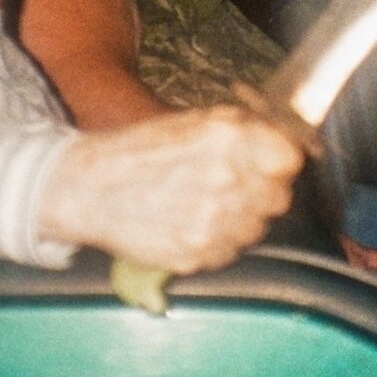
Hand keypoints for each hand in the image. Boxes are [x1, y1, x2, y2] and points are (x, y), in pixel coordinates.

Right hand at [41, 107, 303, 274]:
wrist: (87, 188)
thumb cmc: (138, 151)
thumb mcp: (192, 121)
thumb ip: (242, 129)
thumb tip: (283, 138)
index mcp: (226, 138)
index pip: (290, 157)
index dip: (281, 160)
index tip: (271, 163)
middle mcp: (226, 179)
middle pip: (279, 196)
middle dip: (262, 191)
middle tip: (234, 185)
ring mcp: (213, 221)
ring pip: (257, 228)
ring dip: (241, 218)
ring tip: (205, 204)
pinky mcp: (197, 254)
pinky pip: (230, 252)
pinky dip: (218, 241)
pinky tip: (192, 223)